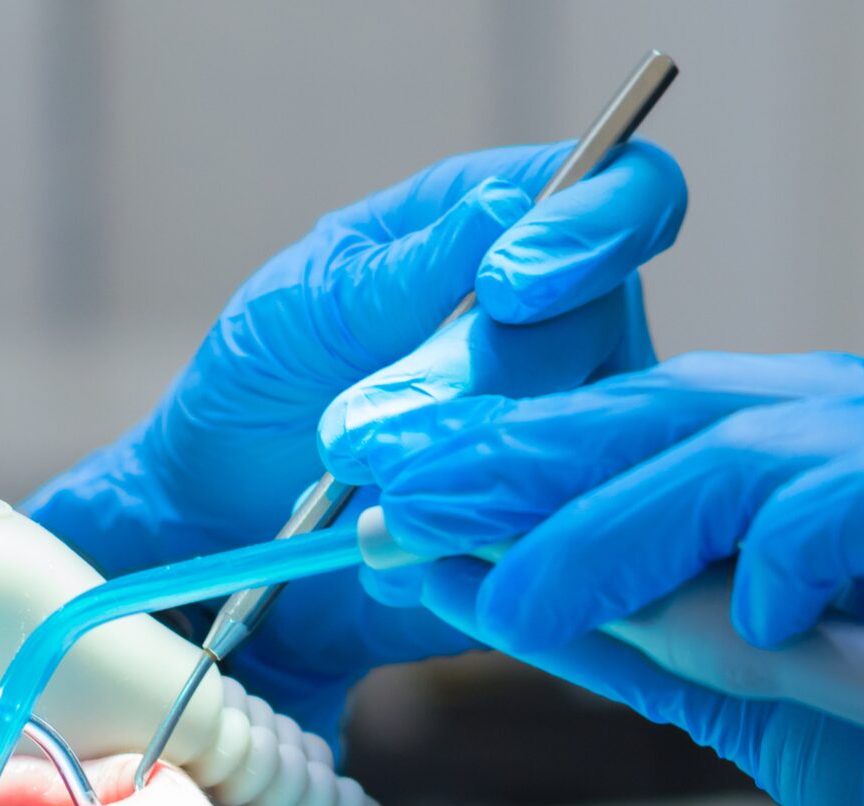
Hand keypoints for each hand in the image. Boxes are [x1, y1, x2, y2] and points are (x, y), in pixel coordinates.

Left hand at [25, 137, 684, 728]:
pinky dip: (455, 548)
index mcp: (518, 230)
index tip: (503, 289)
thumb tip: (506, 206)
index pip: (629, 198)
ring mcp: (578, 429)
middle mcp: (574, 327)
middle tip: (351, 434)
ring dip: (456, 476)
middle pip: (597, 335)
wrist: (234, 509)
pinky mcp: (551, 527)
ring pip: (585, 446)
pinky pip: (548, 540)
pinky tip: (382, 548)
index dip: (593, 233)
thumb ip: (404, 270)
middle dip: (473, 381)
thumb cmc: (268, 374)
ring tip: (351, 498)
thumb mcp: (304, 306)